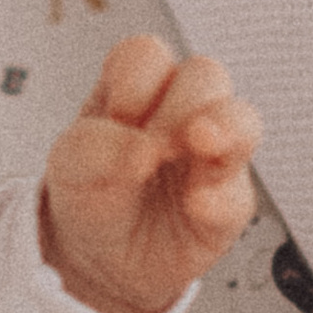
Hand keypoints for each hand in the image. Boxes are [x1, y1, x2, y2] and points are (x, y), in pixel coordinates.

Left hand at [38, 32, 259, 312]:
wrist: (99, 258)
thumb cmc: (88, 191)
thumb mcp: (70, 163)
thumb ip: (96, 147)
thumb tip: (141, 151)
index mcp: (137, 87)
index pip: (150, 54)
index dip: (136, 80)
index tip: (118, 115)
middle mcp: (180, 111)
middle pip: (205, 74)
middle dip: (181, 104)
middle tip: (156, 143)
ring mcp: (210, 155)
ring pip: (242, 119)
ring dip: (226, 127)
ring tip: (200, 144)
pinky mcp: (227, 203)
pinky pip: (240, 192)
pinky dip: (221, 196)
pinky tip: (197, 205)